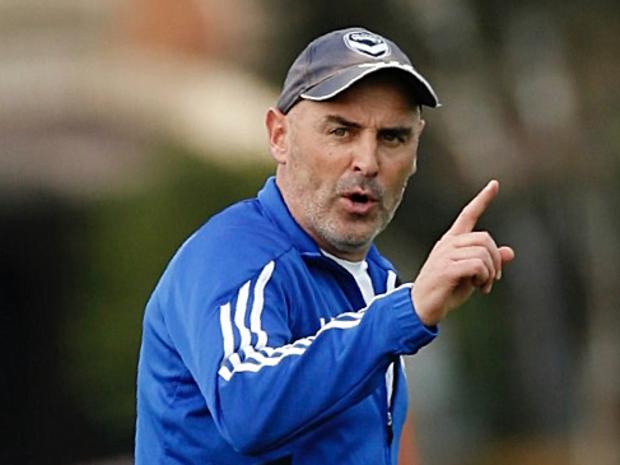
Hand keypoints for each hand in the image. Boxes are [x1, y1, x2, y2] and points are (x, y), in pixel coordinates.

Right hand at [411, 180, 514, 325]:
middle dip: (495, 259)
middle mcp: (448, 244)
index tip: (494, 184)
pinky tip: (479, 288)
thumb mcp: (472, 275)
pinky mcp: (446, 268)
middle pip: (485, 238)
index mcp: (452, 241)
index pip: (468, 214)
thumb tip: (510, 252)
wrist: (422, 307)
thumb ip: (488, 262)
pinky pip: (477, 265)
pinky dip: (484, 277)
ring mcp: (445, 255)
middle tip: (493, 279)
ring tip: (484, 286)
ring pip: (483, 252)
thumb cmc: (446, 290)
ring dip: (490, 272)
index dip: (482, 199)